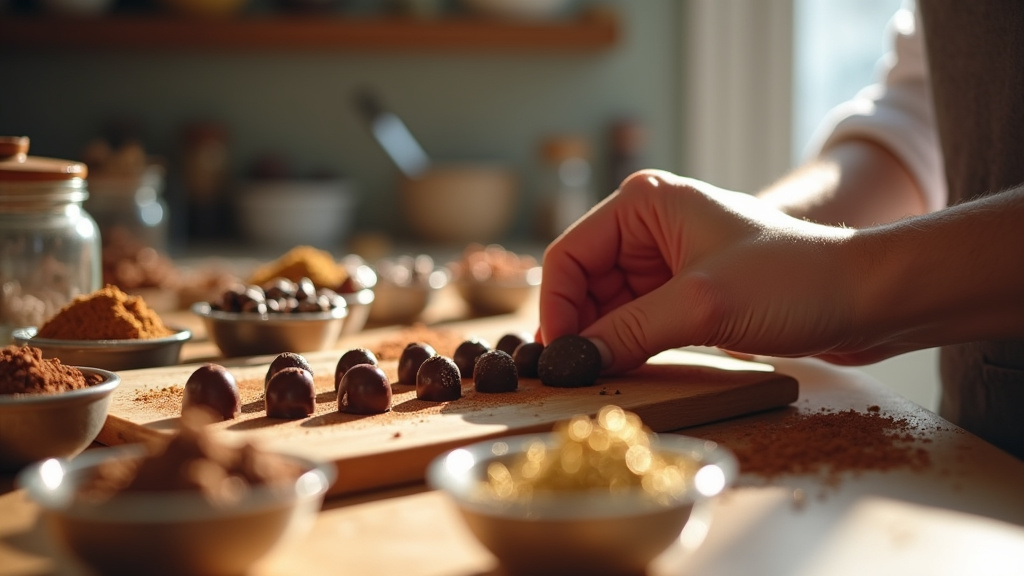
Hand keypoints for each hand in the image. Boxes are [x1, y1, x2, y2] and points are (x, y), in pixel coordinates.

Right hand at [539, 169, 864, 372]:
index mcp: (645, 203)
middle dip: (579, 327)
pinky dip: (629, 345)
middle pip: (584, 282)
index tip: (558, 356)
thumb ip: (628, 333)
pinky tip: (627, 370)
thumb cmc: (793, 279)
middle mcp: (650, 226)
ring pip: (608, 305)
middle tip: (575, 375)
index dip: (556, 307)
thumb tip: (571, 361)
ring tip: (601, 377)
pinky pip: (638, 320)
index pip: (569, 254)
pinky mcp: (687, 292)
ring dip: (604, 340)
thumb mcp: (700, 306)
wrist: (866, 297)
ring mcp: (668, 261)